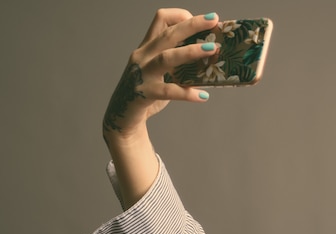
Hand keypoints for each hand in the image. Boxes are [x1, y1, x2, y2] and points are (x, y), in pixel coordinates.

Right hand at [102, 9, 219, 142]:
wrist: (122, 115)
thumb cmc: (146, 90)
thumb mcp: (159, 70)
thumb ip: (177, 63)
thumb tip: (209, 60)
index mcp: (147, 46)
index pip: (161, 19)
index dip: (181, 16)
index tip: (201, 21)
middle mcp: (143, 56)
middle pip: (168, 34)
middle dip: (192, 25)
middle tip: (213, 20)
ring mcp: (142, 74)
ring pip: (166, 58)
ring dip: (191, 51)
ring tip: (211, 49)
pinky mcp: (145, 92)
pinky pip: (168, 91)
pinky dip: (187, 93)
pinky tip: (203, 96)